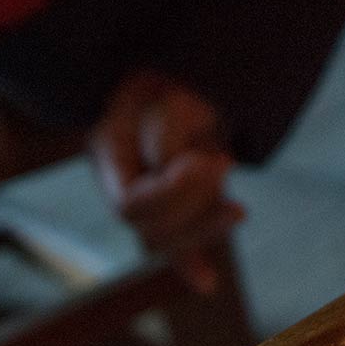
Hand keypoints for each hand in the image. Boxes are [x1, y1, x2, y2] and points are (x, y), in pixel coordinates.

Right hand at [91, 72, 244, 292]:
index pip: (131, 205)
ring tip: (236, 206)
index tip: (206, 160)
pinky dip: (191, 263)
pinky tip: (207, 283)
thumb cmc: (172, 68)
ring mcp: (143, 193)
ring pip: (168, 240)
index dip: (172, 193)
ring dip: (206, 227)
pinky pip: (174, 241)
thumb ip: (167, 129)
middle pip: (152, 229)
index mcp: (107, 150)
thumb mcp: (169, 89)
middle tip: (224, 161)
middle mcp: (119, 179)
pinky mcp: (169, 200)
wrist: (178, 62)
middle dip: (196, 205)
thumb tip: (174, 169)